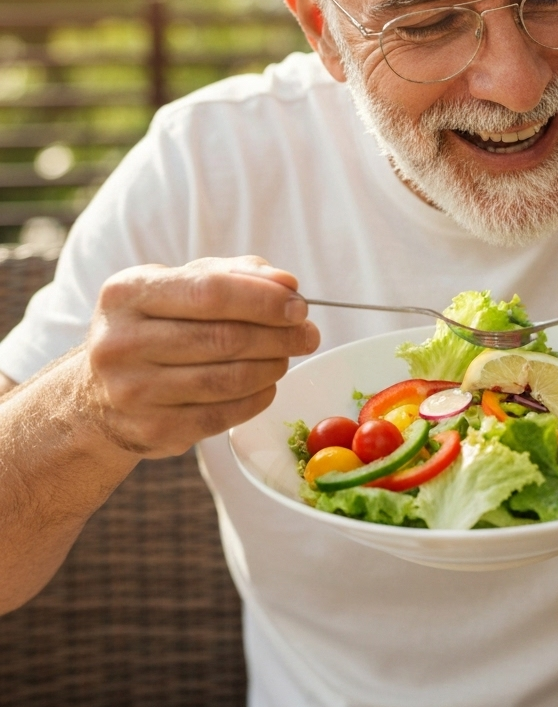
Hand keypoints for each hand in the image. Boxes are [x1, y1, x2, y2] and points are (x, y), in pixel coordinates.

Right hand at [83, 256, 319, 455]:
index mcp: (127, 293)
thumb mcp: (183, 285)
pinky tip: (266, 384)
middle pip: (225, 338)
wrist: (100, 392)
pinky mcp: (152, 431)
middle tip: (308, 334)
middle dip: (280, 336)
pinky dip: (258, 397)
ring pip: (229, 379)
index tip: (299, 306)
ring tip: (285, 357)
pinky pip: (225, 414)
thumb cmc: (158, 325)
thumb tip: (287, 284)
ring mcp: (132, 392)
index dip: (264, 300)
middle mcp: (121, 343)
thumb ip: (236, 275)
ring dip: (273, 367)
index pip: (211, 292)